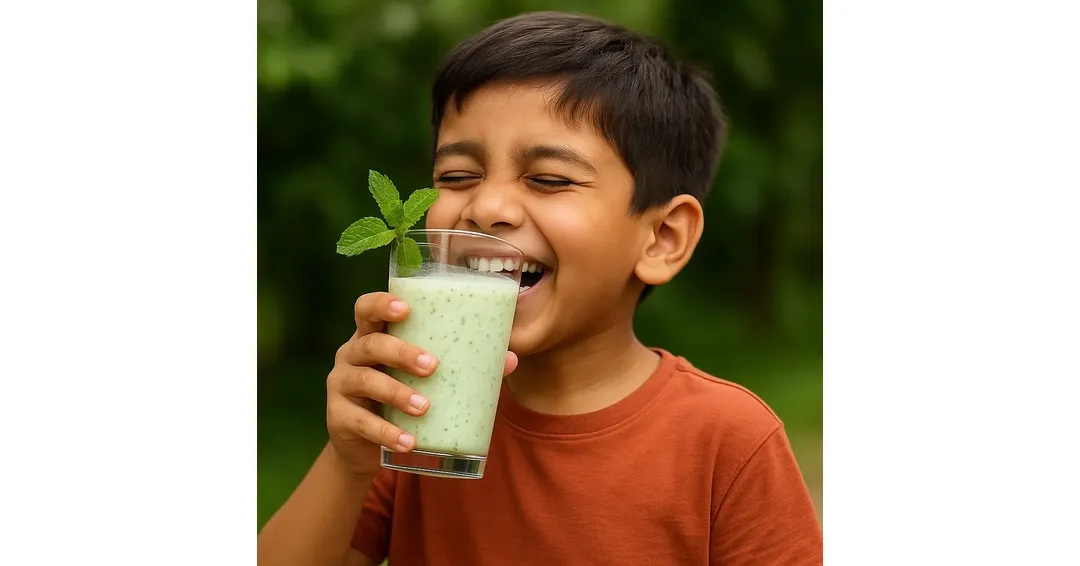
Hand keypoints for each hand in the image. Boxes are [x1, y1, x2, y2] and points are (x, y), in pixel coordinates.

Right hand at [325, 292, 517, 476]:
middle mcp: (351, 355)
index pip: (365, 308)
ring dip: (396, 393)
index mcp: (371, 336)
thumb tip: (509, 358)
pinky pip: (360, 423)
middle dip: (401, 352)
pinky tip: (408, 443)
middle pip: (369, 343)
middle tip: (433, 366)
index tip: (406, 308)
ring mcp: (340, 386)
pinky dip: (386, 433)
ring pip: (364, 380)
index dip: (381, 304)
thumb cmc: (399, 398)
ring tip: (425, 407)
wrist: (366, 447)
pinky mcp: (338, 418)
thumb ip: (460, 365)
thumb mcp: (422, 379)